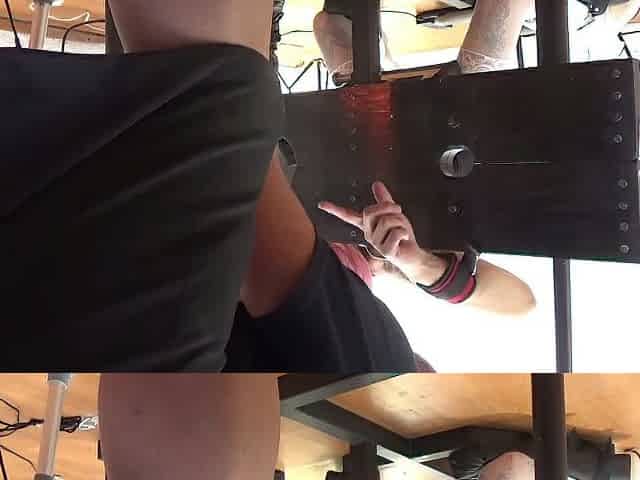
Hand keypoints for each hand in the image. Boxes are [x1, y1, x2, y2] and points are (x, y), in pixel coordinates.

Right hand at [319, 181, 443, 280]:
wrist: (413, 255)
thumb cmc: (402, 236)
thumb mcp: (394, 214)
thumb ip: (384, 200)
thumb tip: (376, 183)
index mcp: (367, 225)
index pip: (349, 216)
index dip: (335, 209)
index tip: (321, 204)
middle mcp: (368, 235)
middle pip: (371, 211)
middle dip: (389, 207)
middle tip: (398, 213)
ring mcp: (376, 244)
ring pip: (386, 220)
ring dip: (400, 222)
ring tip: (401, 231)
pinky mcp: (386, 251)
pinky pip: (396, 232)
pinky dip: (404, 232)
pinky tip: (404, 239)